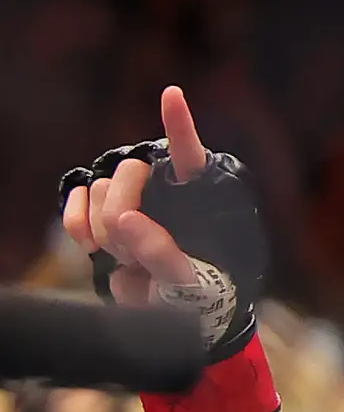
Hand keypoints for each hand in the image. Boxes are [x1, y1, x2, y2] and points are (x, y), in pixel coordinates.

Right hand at [58, 87, 263, 357]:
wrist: (166, 315)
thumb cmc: (196, 296)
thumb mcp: (191, 286)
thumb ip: (163, 255)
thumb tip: (125, 219)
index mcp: (200, 197)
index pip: (190, 156)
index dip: (180, 126)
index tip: (173, 96)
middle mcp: (162, 188)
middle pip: (129, 173)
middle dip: (125, 215)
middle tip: (137, 252)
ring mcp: (128, 197)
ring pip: (101, 189)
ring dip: (106, 232)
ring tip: (129, 257)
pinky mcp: (97, 211)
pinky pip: (76, 201)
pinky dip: (77, 225)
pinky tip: (93, 249)